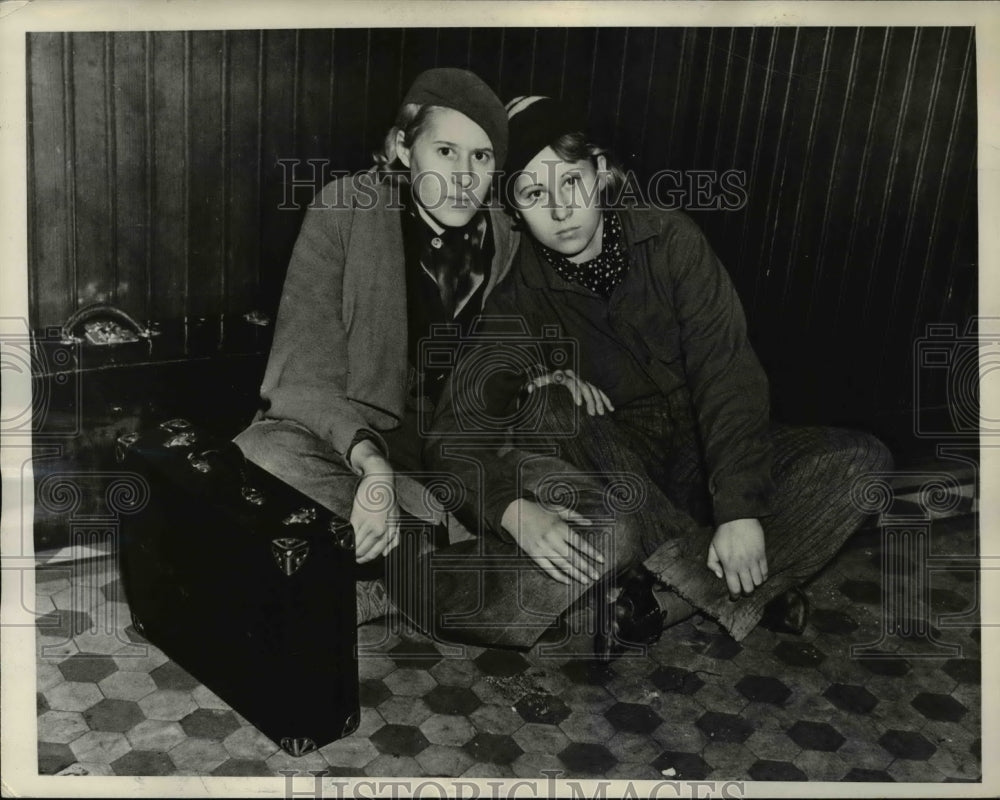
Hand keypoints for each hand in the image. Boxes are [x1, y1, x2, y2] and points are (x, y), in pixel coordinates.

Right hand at [350, 449, 399, 563]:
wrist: (381, 481)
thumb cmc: (388, 498)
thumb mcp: (396, 517)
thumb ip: (393, 536)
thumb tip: (386, 553)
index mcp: (391, 529)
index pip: (379, 550)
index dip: (369, 557)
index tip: (362, 559)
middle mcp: (381, 528)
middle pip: (367, 548)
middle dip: (359, 555)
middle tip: (353, 558)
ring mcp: (369, 523)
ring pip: (358, 542)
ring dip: (352, 548)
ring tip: (347, 551)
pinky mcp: (358, 516)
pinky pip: (351, 532)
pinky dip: (347, 537)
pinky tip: (344, 539)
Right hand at [501, 498, 604, 584]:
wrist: (515, 512)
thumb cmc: (538, 509)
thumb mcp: (558, 509)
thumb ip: (575, 516)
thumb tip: (590, 523)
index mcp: (560, 527)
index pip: (580, 543)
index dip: (592, 552)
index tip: (601, 560)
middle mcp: (553, 539)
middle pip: (573, 557)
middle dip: (586, 567)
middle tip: (596, 576)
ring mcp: (543, 548)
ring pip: (562, 564)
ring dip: (575, 574)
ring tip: (585, 580)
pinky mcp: (534, 554)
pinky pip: (548, 568)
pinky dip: (558, 576)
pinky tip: (567, 581)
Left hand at [527, 368, 614, 415]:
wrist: (550, 380)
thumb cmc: (543, 385)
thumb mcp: (538, 384)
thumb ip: (535, 385)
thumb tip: (529, 387)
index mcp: (563, 376)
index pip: (571, 382)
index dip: (576, 392)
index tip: (579, 404)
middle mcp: (574, 377)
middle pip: (585, 387)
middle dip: (590, 400)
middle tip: (591, 414)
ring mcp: (582, 381)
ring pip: (593, 389)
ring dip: (598, 402)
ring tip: (600, 414)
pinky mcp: (588, 387)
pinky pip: (599, 393)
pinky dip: (605, 400)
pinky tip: (610, 409)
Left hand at [707, 518, 767, 597]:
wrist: (738, 518)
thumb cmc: (723, 533)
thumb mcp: (712, 547)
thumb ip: (712, 563)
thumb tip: (720, 576)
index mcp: (729, 565)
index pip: (734, 588)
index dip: (734, 596)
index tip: (734, 597)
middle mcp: (742, 565)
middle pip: (748, 588)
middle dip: (746, 593)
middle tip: (743, 591)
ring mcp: (754, 561)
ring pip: (758, 582)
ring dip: (755, 585)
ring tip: (751, 583)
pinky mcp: (762, 555)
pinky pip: (765, 571)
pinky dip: (763, 577)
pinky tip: (759, 576)